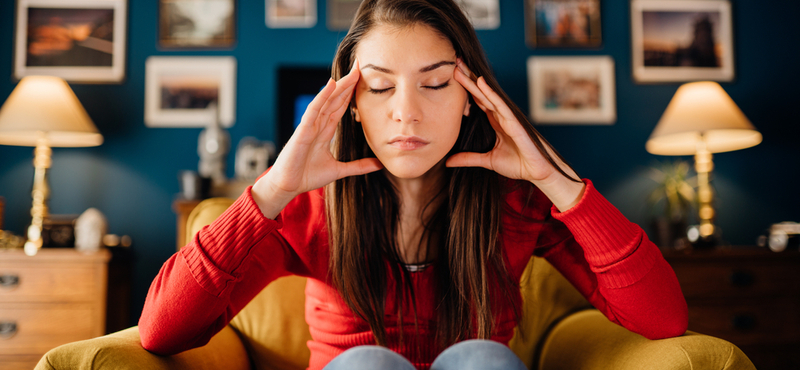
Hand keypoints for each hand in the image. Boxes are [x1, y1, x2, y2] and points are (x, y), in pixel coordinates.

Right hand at [252, 60, 382, 217]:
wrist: (288, 187)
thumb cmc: (307, 176)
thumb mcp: (339, 170)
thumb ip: (359, 166)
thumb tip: (380, 164)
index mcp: (325, 131)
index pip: (340, 107)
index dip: (351, 93)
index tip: (363, 80)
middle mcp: (318, 124)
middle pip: (335, 99)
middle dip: (348, 83)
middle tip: (360, 66)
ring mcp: (309, 125)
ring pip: (326, 100)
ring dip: (339, 86)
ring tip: (352, 71)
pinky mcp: (302, 131)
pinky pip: (313, 110)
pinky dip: (322, 97)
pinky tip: (331, 84)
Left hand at [447, 59, 583, 210]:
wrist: (536, 172)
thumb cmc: (517, 164)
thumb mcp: (487, 161)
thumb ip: (468, 158)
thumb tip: (448, 161)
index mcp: (495, 121)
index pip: (477, 101)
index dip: (466, 88)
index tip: (452, 76)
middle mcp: (500, 115)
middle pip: (480, 93)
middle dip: (467, 78)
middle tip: (454, 62)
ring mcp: (507, 116)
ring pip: (487, 94)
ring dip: (473, 80)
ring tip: (460, 66)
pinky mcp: (513, 121)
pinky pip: (499, 104)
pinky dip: (490, 92)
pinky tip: (480, 81)